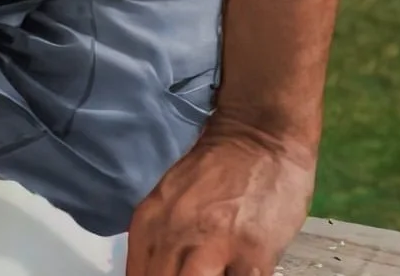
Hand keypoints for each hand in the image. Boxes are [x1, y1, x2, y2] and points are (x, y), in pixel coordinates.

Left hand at [127, 118, 315, 275]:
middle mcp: (175, 235)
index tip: (169, 273)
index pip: (137, 275)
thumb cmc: (218, 166)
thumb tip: (160, 271)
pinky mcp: (252, 257)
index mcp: (150, 221)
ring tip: (213, 270)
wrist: (261, 137)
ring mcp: (213, 247)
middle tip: (191, 271)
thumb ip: (161, 236)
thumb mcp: (172, 198)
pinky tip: (238, 271)